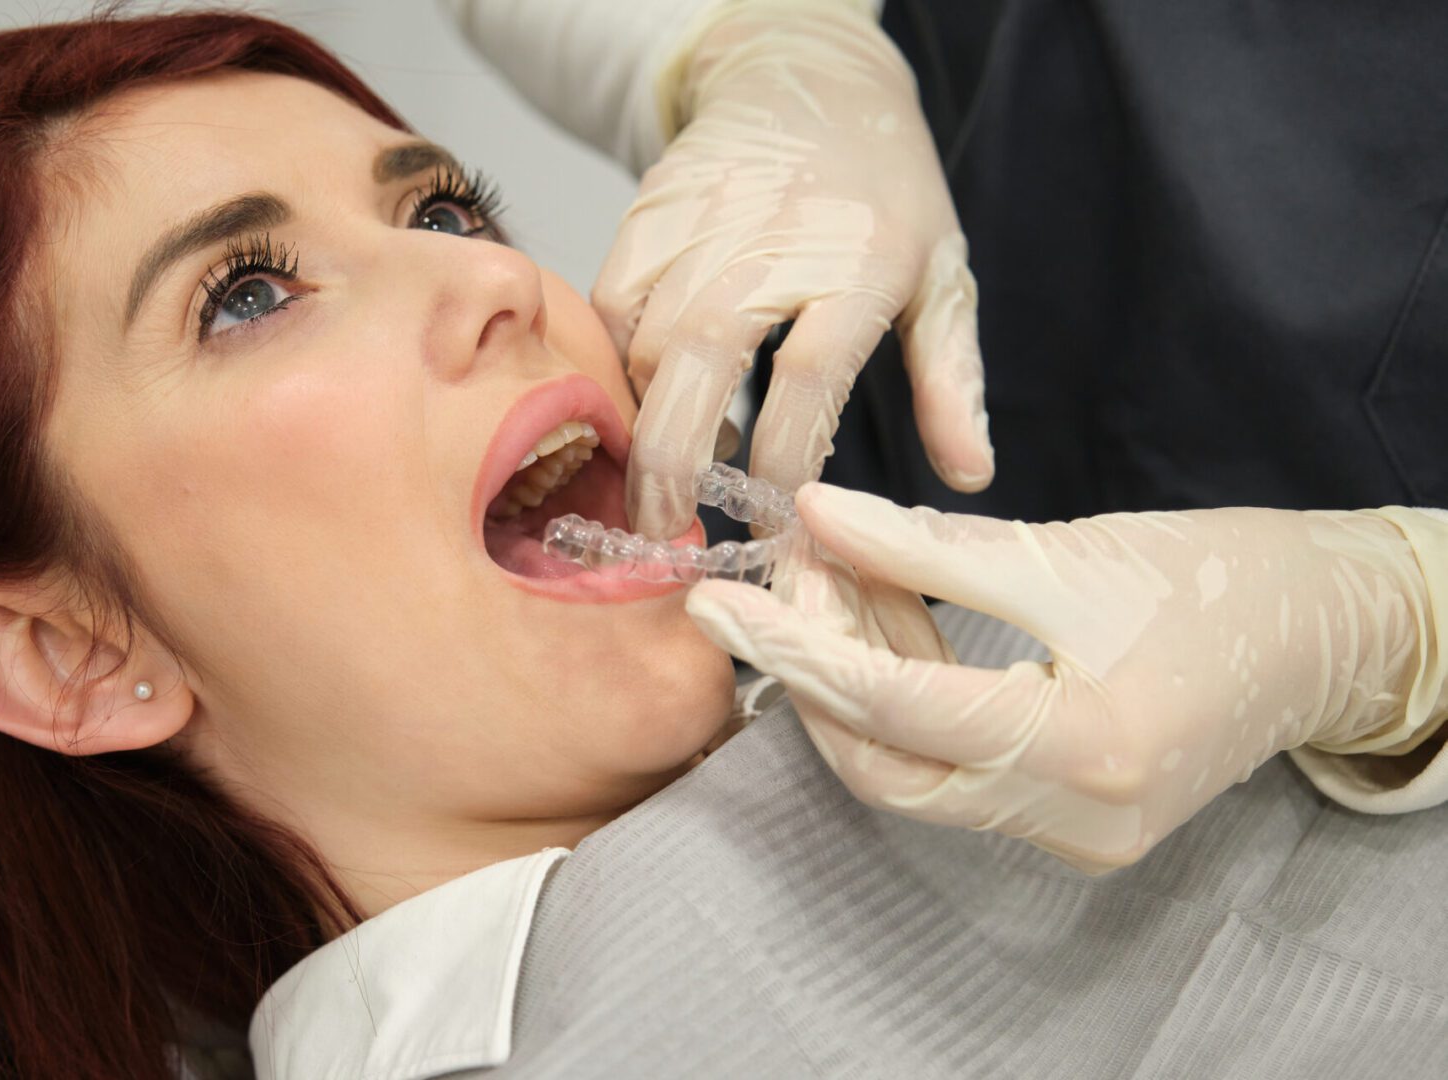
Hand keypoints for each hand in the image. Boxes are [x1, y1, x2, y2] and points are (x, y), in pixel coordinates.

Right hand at [597, 2, 992, 538]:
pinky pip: (610, 303)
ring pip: (646, 340)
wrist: (810, 78)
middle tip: (664, 527)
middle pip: (703, 361)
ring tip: (670, 468)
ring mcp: (702, 222)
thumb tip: (970, 476)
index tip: (775, 518)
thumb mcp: (942, 278)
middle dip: (673, 461)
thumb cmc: (884, 192)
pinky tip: (648, 395)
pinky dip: (615, 363)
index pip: (810, 379)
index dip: (782, 460)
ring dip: (647, 420)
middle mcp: (771, 241)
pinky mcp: (650, 211)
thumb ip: (951, 383)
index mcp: (858, 264)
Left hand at [687, 484, 1446, 872]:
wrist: (1327, 632)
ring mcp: (1072, 834)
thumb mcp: (1066, 551)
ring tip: (828, 579)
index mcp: (1083, 749)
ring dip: (858, 678)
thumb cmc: (1218, 578)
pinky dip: (909, 698)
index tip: (717, 596)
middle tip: (776, 577)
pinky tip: (883, 620)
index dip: (794, 648)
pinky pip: (954, 768)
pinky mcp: (1069, 820)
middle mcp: (1072, 819)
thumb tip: (813, 516)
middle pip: (886, 762)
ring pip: (914, 769)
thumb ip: (927, 548)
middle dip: (816, 669)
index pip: (892, 709)